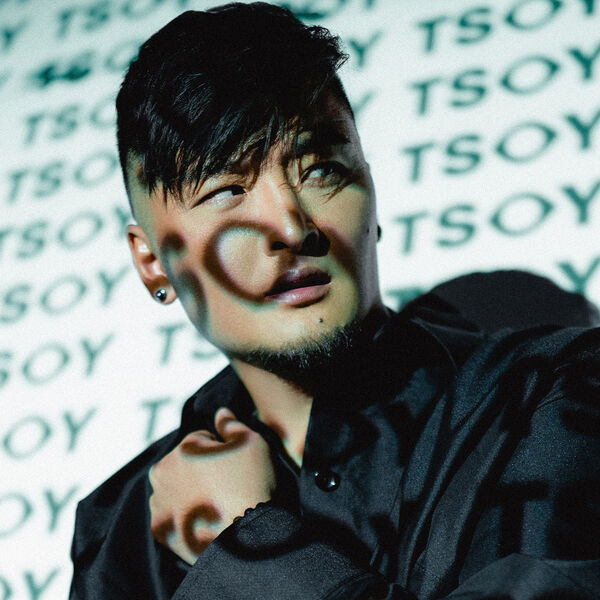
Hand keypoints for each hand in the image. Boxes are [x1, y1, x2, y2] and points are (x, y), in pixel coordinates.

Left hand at [148, 407, 275, 563]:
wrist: (245, 538)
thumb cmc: (250, 485)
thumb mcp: (252, 443)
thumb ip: (232, 424)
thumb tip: (220, 412)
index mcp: (183, 447)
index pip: (202, 439)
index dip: (222, 450)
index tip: (234, 467)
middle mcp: (162, 471)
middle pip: (184, 462)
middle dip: (199, 469)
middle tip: (225, 486)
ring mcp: (158, 502)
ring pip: (175, 487)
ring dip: (188, 491)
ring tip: (214, 506)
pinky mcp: (160, 529)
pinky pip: (171, 513)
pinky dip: (183, 515)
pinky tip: (203, 520)